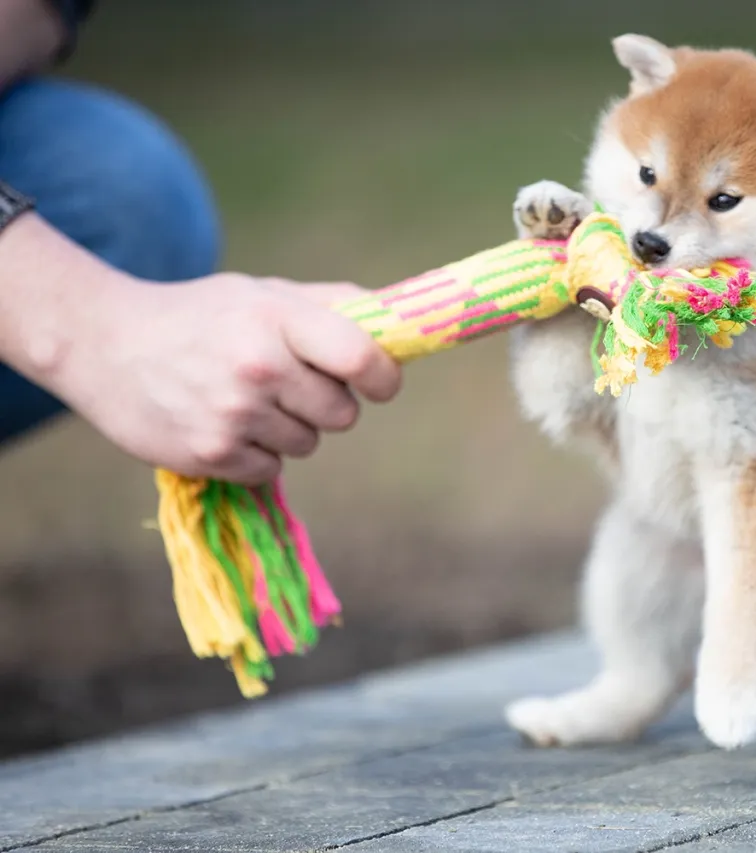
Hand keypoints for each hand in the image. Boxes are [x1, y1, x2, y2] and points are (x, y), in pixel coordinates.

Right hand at [53, 270, 400, 483]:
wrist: (103, 343)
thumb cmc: (201, 316)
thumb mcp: (264, 293)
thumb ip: (332, 306)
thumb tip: (398, 326)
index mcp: (278, 319)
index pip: (363, 359)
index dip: (384, 378)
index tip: (380, 383)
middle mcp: (258, 367)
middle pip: (344, 413)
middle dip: (328, 403)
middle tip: (291, 385)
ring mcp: (233, 414)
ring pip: (309, 443)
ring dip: (290, 428)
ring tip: (247, 400)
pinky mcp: (210, 454)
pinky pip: (270, 468)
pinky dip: (256, 453)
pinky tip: (224, 423)